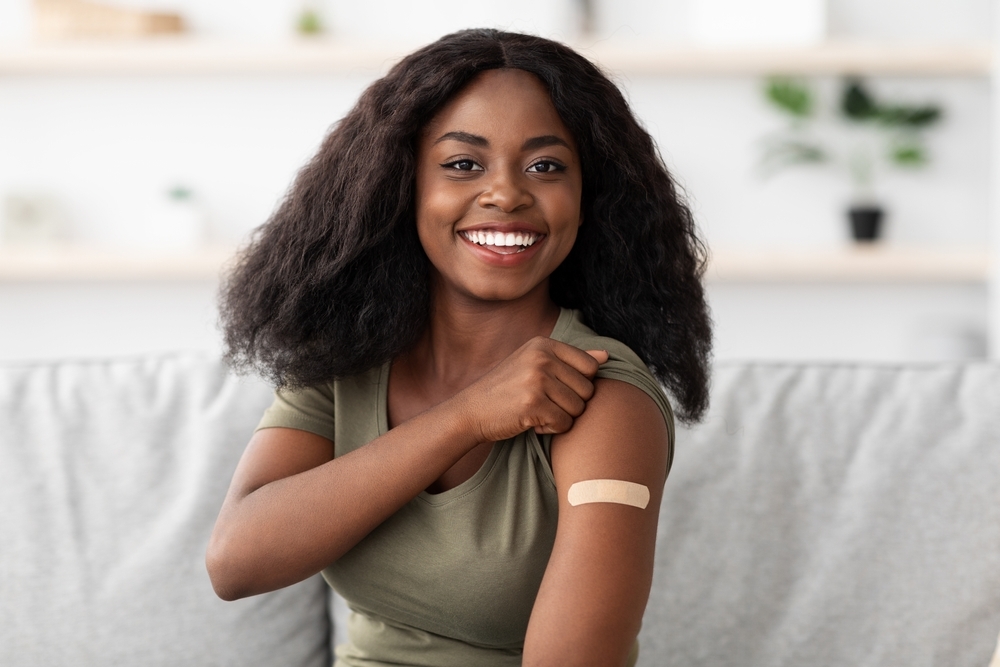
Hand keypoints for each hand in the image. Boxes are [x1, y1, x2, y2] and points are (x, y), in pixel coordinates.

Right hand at [453, 337, 608, 442]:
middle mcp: (542, 358)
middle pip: (588, 389)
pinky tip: (534, 423)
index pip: (591, 367)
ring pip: (578, 408)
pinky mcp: (533, 404)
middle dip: (572, 404)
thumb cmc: (507, 389)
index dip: (580, 384)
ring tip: (539, 412)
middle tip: (547, 404)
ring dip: (562, 417)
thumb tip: (607, 356)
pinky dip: (552, 430)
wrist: (471, 410)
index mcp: (544, 345)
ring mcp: (537, 380)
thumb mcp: (535, 365)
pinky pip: (564, 423)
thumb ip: (571, 360)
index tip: (559, 390)